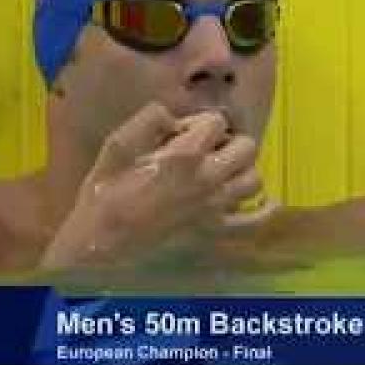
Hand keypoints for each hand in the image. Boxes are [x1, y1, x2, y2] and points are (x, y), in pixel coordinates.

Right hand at [39, 102, 262, 269]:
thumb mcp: (115, 147)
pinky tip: (259, 203)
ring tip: (225, 177)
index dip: (200, 124)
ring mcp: (217, 210)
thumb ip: (146, 120)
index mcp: (183, 155)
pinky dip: (263, 210)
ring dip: (242, 173)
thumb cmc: (104, 198)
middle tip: (210, 154)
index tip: (184, 136)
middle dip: (229, 144)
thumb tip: (172, 115)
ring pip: (255, 180)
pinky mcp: (219, 235)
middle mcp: (207, 180)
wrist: (100, 249)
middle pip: (247, 147)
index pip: (217, 122)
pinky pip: (258, 221)